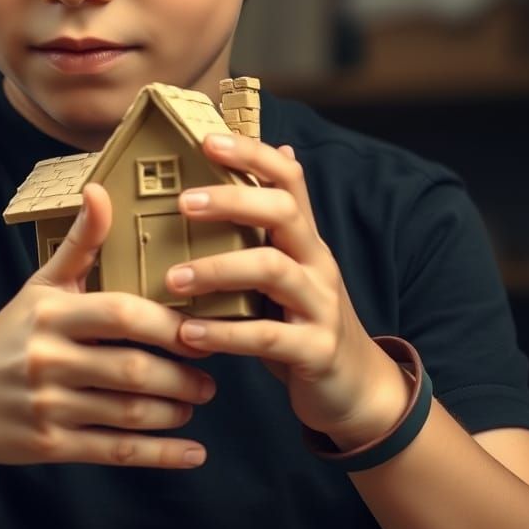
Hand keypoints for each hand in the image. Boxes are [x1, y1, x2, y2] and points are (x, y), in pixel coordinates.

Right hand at [0, 183, 214, 467]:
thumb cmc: (7, 332)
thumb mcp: (40, 284)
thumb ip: (79, 243)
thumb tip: (99, 188)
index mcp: (52, 313)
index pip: (120, 314)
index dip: (167, 324)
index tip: (202, 328)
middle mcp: (49, 358)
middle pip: (132, 369)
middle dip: (182, 375)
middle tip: (210, 375)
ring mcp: (48, 405)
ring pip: (127, 413)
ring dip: (174, 410)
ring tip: (196, 400)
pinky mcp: (49, 445)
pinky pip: (114, 451)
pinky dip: (160, 455)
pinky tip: (193, 453)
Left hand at [166, 133, 411, 448]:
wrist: (357, 389)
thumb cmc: (304, 318)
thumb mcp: (290, 266)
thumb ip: (272, 220)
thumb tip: (279, 150)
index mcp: (303, 238)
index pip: (288, 179)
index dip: (252, 153)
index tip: (206, 140)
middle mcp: (316, 262)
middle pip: (283, 212)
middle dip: (232, 200)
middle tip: (182, 202)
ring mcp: (320, 305)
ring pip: (273, 270)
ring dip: (217, 270)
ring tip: (171, 280)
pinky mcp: (316, 351)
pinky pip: (269, 336)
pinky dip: (226, 334)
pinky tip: (189, 334)